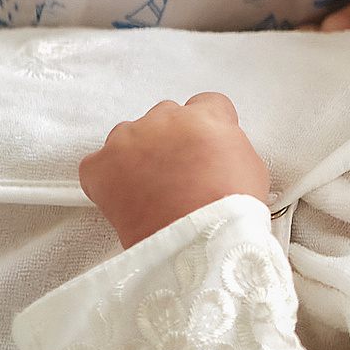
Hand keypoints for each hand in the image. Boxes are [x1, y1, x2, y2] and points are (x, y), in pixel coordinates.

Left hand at [79, 93, 271, 248]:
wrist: (196, 245)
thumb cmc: (226, 215)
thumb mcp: (251, 169)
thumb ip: (230, 145)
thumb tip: (218, 151)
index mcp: (205, 117)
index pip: (206, 104)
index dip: (206, 127)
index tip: (203, 144)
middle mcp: (165, 120)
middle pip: (166, 117)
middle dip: (171, 140)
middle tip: (179, 173)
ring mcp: (129, 140)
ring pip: (130, 136)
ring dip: (139, 155)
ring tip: (152, 189)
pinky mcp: (101, 165)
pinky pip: (98, 163)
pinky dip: (108, 178)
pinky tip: (127, 196)